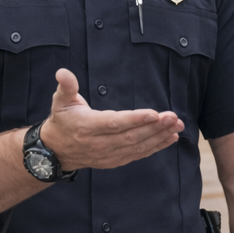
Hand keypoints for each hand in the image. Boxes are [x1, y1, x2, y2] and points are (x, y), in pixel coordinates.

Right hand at [40, 68, 183, 172]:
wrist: (57, 150)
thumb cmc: (62, 120)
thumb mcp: (60, 101)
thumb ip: (66, 86)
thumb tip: (63, 72)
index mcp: (87, 126)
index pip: (114, 123)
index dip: (135, 120)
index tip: (154, 114)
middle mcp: (99, 143)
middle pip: (131, 136)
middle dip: (155, 127)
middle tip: (173, 117)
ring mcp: (108, 154)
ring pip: (137, 147)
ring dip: (159, 137)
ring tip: (177, 126)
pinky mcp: (115, 160)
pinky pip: (138, 154)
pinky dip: (156, 147)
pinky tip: (170, 138)